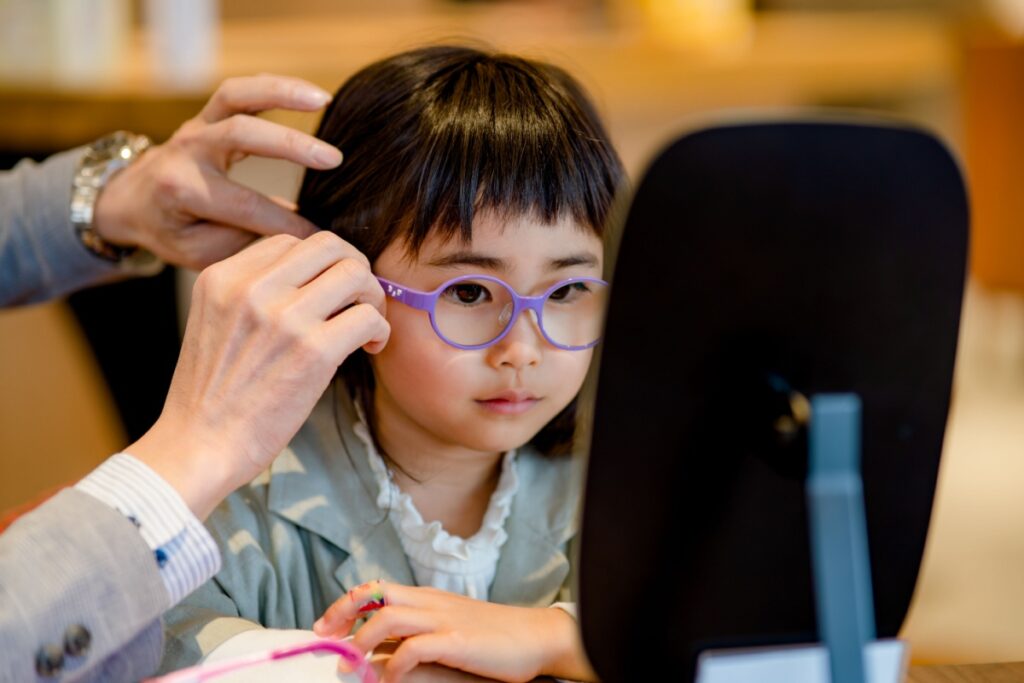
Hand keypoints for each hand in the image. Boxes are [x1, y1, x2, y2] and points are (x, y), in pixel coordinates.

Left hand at [93, 74, 342, 269]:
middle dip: (291, 146)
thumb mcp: (200, 252)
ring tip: (324, 100)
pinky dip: (276, 87)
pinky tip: (313, 95)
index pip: (248, 206)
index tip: (322, 237)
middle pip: (241, 135)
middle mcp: (187, 151)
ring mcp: (196, 126)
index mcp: (183, 191)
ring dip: (282, 93)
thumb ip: (244, 240)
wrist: (132, 199)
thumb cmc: (172, 231)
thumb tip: (296, 232)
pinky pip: (240, 91)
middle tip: (334, 160)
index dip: (290, 223)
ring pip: (237, 96)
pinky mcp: (207, 114)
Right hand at [126, 231, 388, 518]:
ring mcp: (284, 317)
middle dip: (354, 268)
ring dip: (372, 297)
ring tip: (366, 325)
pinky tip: (369, 348)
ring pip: (356, 273)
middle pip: (329, 245)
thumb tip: (309, 278)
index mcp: (223, 277)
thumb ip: (250, 293)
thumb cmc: (211, 397)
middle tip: (358, 301)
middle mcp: (252, 288)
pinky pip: (369, 317)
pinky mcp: (314, 351)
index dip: (320, 263)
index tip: (329, 291)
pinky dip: (379, 330)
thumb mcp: (213, 322)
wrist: (198, 448)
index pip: (290, 240)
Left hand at [313, 581, 594, 682]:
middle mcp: (432, 602)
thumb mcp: (451, 626)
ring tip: (350, 664)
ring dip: (362, 642)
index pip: (378, 588)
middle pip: (376, 595)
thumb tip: (380, 650)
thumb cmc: (494, 636)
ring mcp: (444, 620)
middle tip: (324, 638)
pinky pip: (415, 649)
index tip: (325, 623)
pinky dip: (394, 666)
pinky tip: (390, 679)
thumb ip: (418, 632)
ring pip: (388, 618)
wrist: (537, 636)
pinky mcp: (457, 642)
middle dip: (343, 613)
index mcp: (428, 596)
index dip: (347, 602)